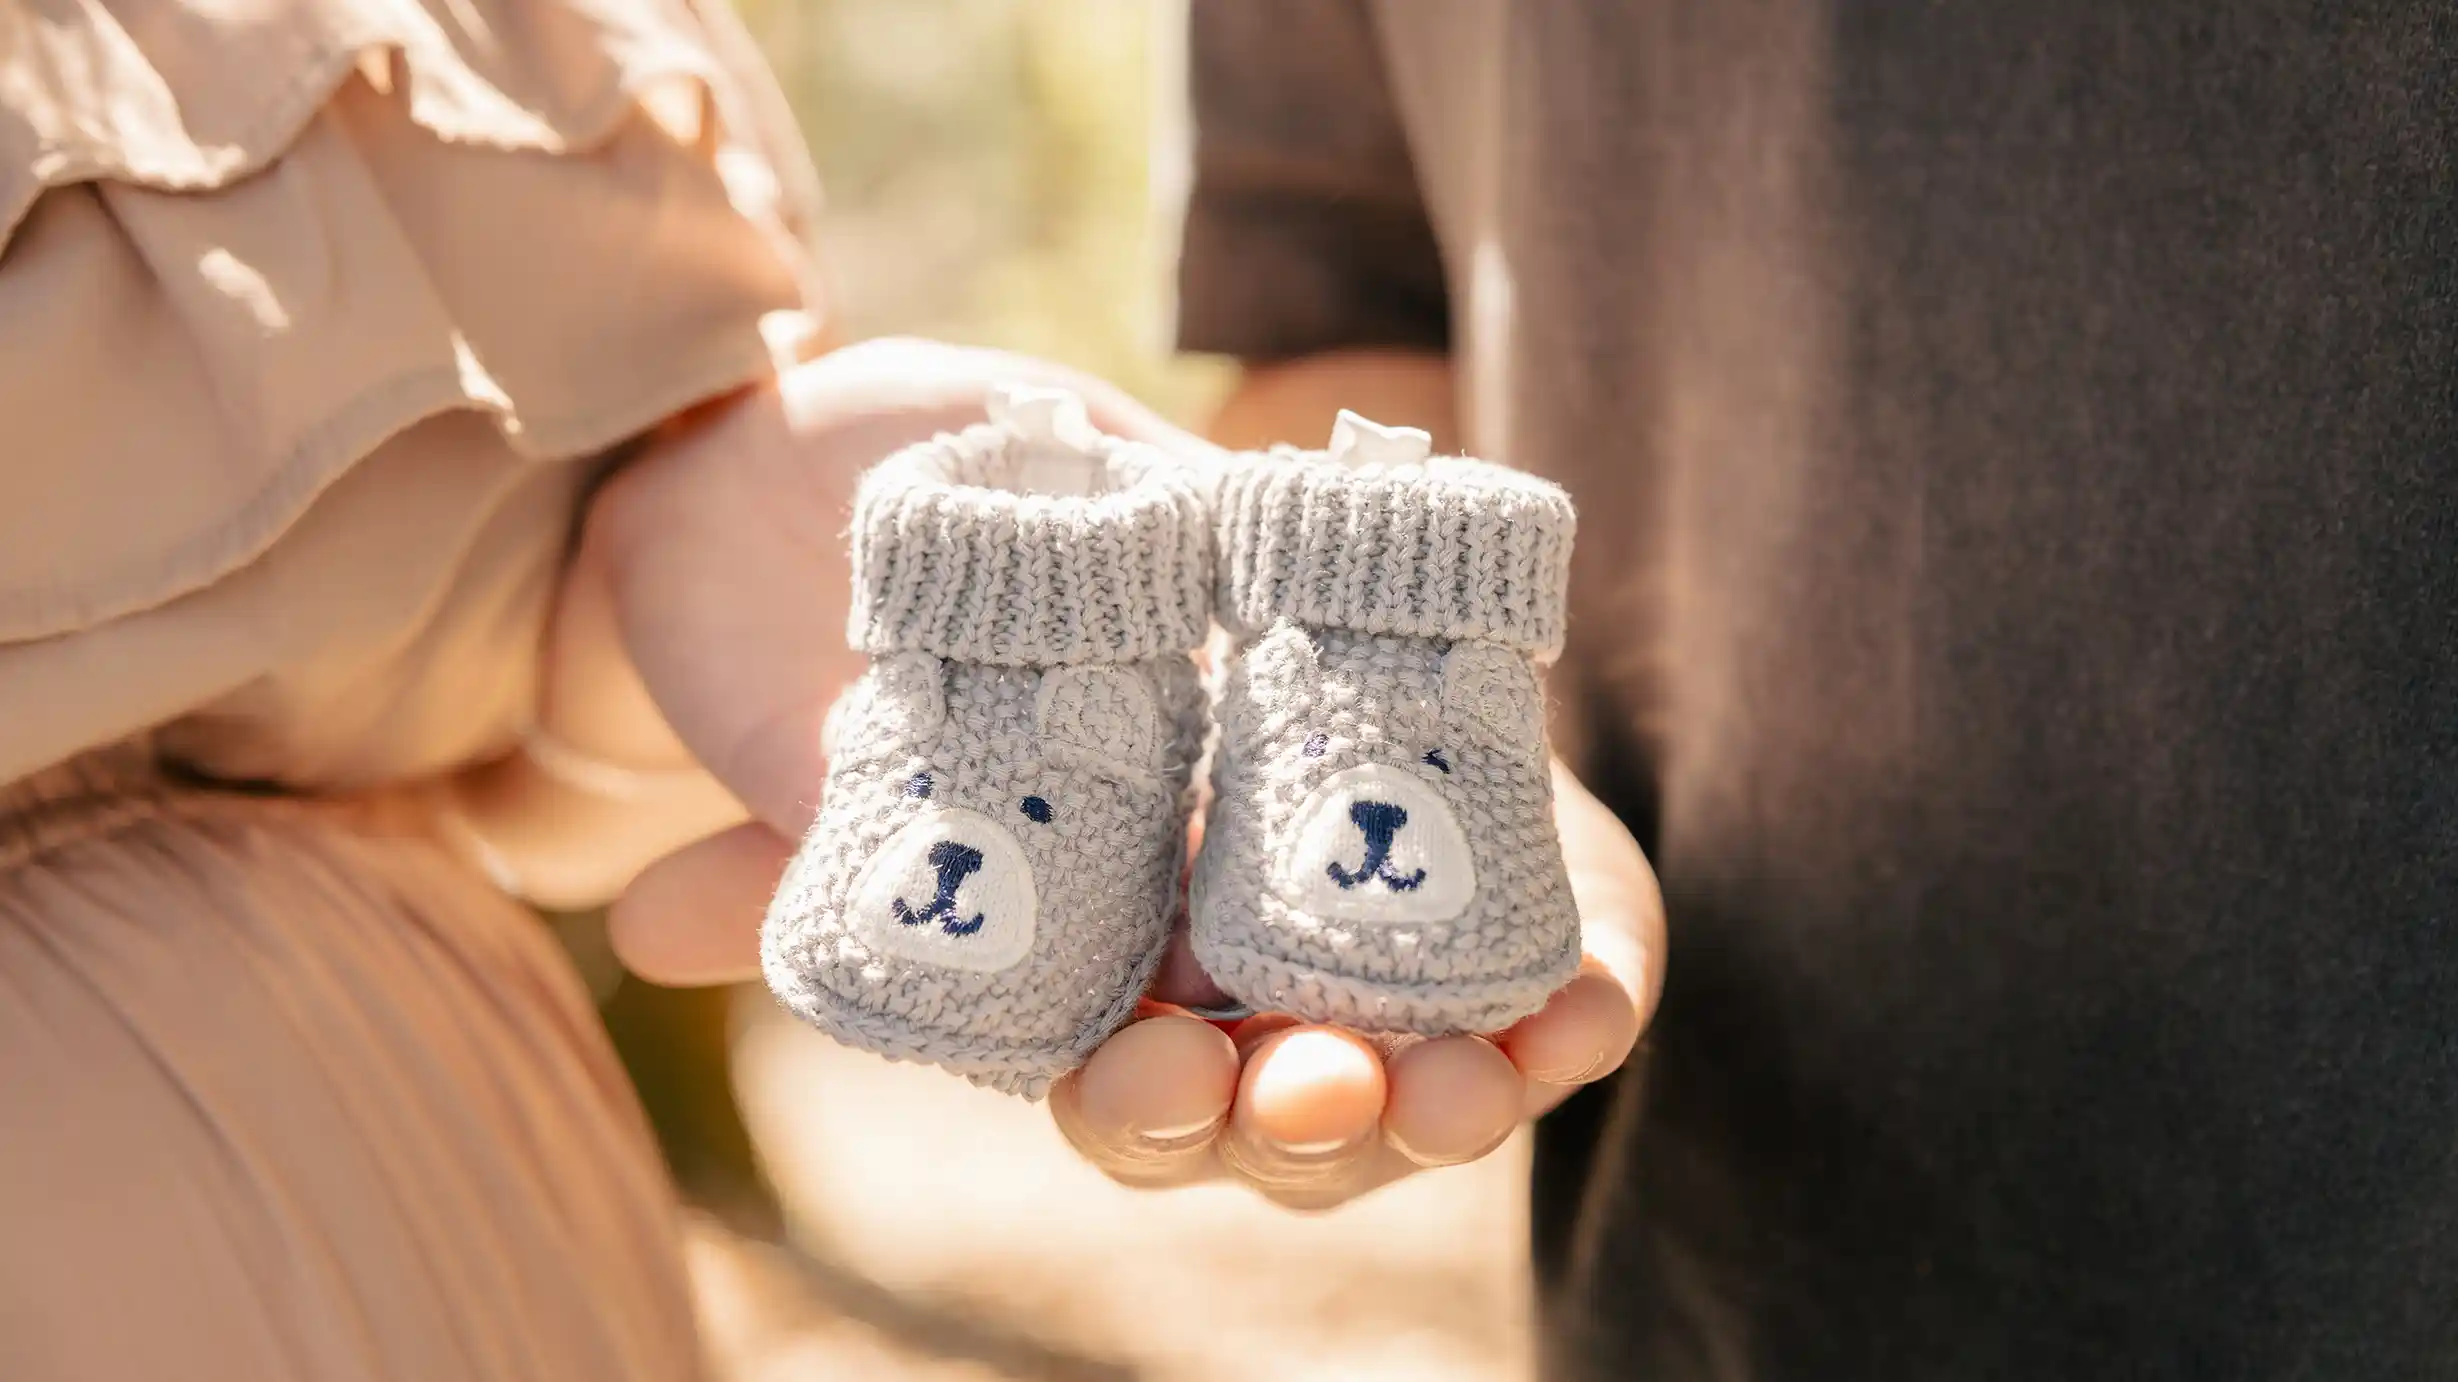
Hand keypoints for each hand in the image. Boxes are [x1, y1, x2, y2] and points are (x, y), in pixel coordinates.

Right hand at [599, 338, 1662, 1209]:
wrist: (1161, 551)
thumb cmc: (1008, 676)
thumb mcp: (910, 733)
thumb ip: (808, 829)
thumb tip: (641, 921)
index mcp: (1116, 1002)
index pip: (1125, 1098)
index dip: (1140, 1109)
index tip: (1151, 1072)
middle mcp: (1252, 1007)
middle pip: (1280, 1120)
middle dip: (1298, 1124)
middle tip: (1311, 1081)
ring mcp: (1381, 964)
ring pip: (1420, 1082)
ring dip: (1449, 1098)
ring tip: (1462, 1078)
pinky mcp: (1493, 899)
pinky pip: (1550, 989)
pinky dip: (1575, 1008)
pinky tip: (1588, 1004)